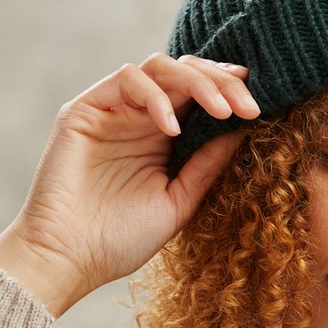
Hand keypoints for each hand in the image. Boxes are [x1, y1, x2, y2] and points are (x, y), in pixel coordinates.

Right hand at [0, 53, 259, 315]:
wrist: (69, 260)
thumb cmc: (120, 240)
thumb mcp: (179, 201)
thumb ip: (207, 164)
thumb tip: (243, 129)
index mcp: (163, 138)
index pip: (200, 95)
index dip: (229, 91)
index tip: (259, 104)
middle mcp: (139, 118)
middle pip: (185, 73)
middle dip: (222, 82)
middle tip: (249, 104)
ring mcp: (111, 111)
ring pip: (159, 67)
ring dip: (197, 82)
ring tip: (223, 110)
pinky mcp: (84, 111)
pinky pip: (126, 80)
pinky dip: (155, 97)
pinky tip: (174, 129)